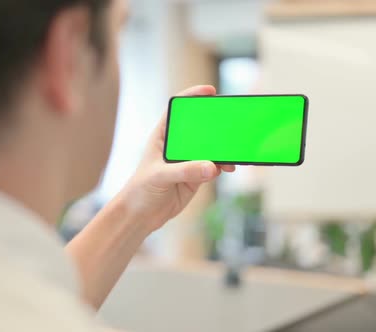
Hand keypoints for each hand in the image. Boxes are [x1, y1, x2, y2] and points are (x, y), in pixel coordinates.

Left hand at [118, 85, 235, 232]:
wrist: (141, 216)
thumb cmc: (141, 190)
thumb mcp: (160, 177)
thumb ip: (185, 171)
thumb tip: (211, 167)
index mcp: (163, 135)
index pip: (178, 110)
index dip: (193, 97)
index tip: (210, 91)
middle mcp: (177, 145)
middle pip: (200, 127)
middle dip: (216, 123)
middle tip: (233, 120)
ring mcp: (189, 160)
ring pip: (211, 147)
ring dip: (224, 147)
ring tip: (235, 149)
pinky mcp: (197, 175)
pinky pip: (215, 165)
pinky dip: (225, 165)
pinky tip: (230, 167)